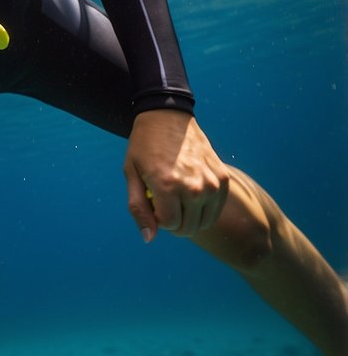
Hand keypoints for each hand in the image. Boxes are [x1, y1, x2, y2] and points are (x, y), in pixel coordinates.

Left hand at [123, 109, 229, 242]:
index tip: (153, 202)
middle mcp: (193, 187)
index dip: (159, 218)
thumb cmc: (144, 146)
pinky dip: (204, 208)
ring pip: (203, 222)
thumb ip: (138, 208)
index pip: (169, 225)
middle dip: (173, 220)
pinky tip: (192, 191)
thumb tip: (149, 238)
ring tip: (177, 194)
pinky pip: (216, 210)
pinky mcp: (224, 179)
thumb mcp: (131, 175)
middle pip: (188, 227)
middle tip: (164, 198)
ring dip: (189, 215)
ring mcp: (212, 184)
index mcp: (167, 186)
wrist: (167, 117)